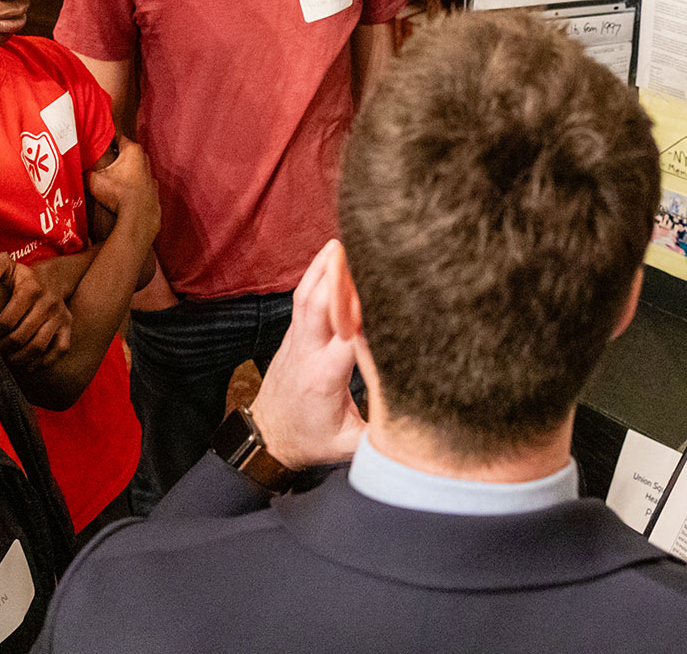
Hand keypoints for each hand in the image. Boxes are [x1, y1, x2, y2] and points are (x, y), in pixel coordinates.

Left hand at [0, 258, 72, 364]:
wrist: (53, 277)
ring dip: (19, 358)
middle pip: (21, 336)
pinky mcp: (67, 325)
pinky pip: (59, 350)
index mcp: (30, 288)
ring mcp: (60, 315)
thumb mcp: (6, 264)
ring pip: (39, 346)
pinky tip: (28, 365)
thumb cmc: (21, 275)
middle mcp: (48, 303)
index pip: (8, 319)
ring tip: (6, 360)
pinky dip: (44, 362)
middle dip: (3, 349)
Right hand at [87, 136, 160, 241]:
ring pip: (135, 168)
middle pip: (127, 152)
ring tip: (111, 178)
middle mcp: (145, 160)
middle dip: (115, 155)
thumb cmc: (118, 193)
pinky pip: (140, 183)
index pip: (118, 138)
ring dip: (125, 171)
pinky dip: (132, 185)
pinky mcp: (153, 190)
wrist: (138, 216)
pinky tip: (123, 191)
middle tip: (102, 160)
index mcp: (132, 151)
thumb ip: (85, 171)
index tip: (97, 141)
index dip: (106, 139)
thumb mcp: (94, 180)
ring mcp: (151, 175)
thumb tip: (74, 169)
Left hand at [250, 240, 364, 468]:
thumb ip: (381, 434)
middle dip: (337, 276)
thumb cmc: (310, 441)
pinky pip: (301, 300)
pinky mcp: (293, 337)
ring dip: (322, 269)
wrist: (266, 439)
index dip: (362, 313)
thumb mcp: (348, 445)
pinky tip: (327, 257)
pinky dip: (314, 276)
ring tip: (341, 242)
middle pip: (319, 306)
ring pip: (306, 297)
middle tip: (359, 249)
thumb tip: (420, 425)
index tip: (384, 291)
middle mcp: (308, 353)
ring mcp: (296, 342)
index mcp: (324, 378)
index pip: (347, 337)